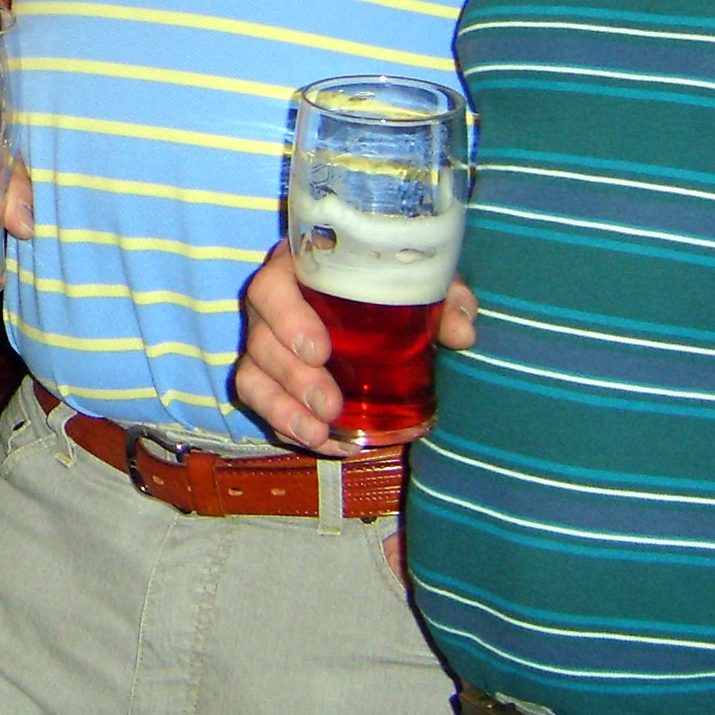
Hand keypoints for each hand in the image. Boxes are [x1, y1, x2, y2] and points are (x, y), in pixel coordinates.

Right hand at [233, 241, 475, 451]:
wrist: (382, 305)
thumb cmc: (392, 286)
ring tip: (318, 434)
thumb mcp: (419, 283)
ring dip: (282, 409)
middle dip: (292, 378)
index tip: (320, 352)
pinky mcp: (270, 380)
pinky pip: (264, 406)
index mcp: (299, 271)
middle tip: (330, 405)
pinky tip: (323, 443)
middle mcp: (273, 308)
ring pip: (253, 377)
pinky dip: (289, 427)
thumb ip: (444, 299)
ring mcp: (266, 345)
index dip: (287, 320)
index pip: (272, 288)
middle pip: (260, 340)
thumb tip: (461, 333)